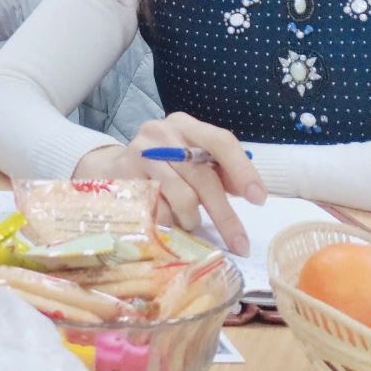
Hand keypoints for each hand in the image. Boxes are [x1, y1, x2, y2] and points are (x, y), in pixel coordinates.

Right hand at [72, 111, 266, 255]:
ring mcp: (142, 152)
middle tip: (240, 244)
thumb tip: (250, 191)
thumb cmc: (163, 167)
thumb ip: (221, 173)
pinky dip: (168, 220)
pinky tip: (165, 216)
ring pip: (183, 197)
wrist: (111, 169)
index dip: (243, 170)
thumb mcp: (192, 162)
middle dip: (225, 215)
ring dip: (192, 219)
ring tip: (189, 221)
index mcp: (187, 126)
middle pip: (204, 177)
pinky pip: (158, 209)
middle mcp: (163, 133)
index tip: (258, 199)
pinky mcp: (125, 174)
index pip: (221, 141)